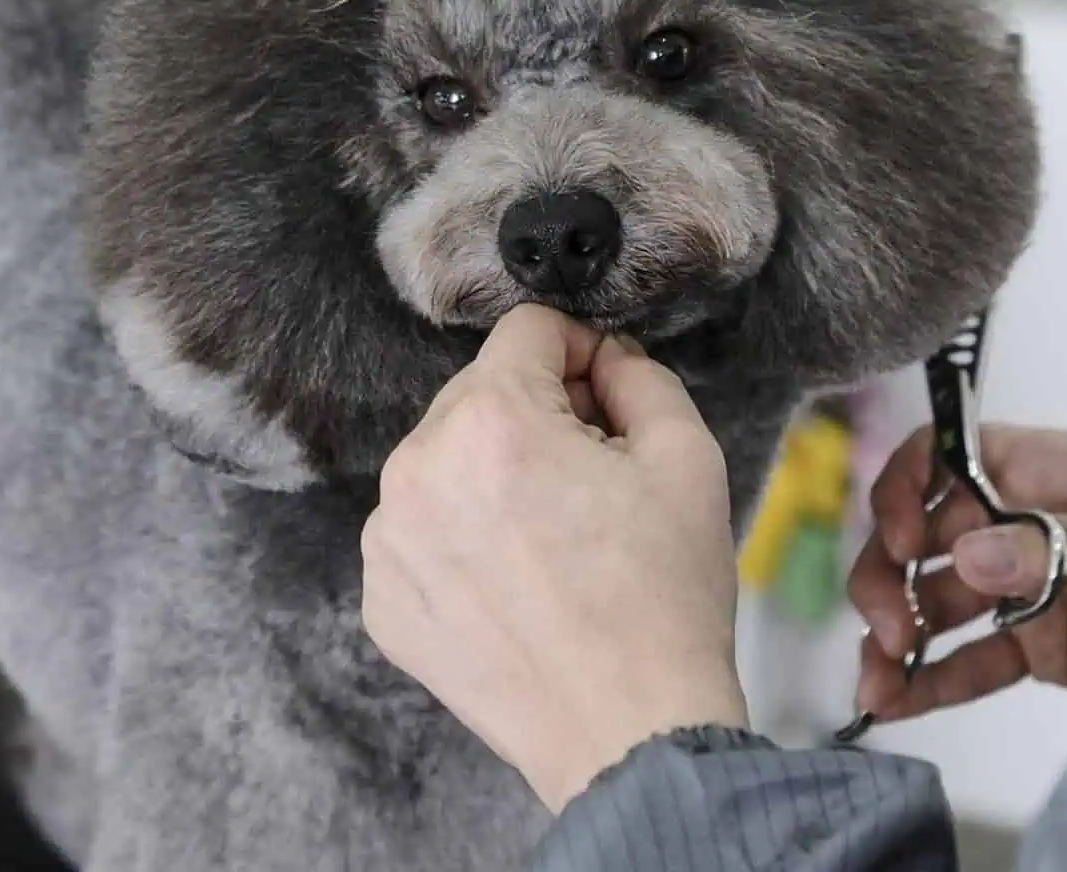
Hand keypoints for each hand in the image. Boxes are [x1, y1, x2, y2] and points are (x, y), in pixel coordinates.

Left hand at [361, 304, 747, 812]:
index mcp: (491, 422)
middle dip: (537, 413)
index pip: (527, 330)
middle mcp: (417, 469)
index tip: (607, 399)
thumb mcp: (686, 456)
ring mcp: (388, 540)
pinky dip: (463, 533)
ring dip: (495, 470)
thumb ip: (638, 374)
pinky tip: (513, 579)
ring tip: (552, 535)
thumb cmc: (664, 597)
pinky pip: (422, 525)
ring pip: (447, 456)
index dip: (581, 351)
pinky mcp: (381, 598)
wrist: (628, 736)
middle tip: (590, 479)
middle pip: (481, 391)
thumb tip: (599, 356)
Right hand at [849, 426, 1066, 721]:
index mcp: (1040, 471)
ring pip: (931, 602)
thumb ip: (1066, 540)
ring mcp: (1020, 586)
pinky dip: (929, 682)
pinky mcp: (1033, 646)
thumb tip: (969, 556)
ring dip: (894, 640)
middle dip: (888, 579)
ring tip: (875, 685)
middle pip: (919, 535)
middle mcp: (1014, 521)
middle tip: (887, 631)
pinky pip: (969, 660)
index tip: (903, 543)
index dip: (905, 491)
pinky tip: (895, 704)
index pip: (940, 456)